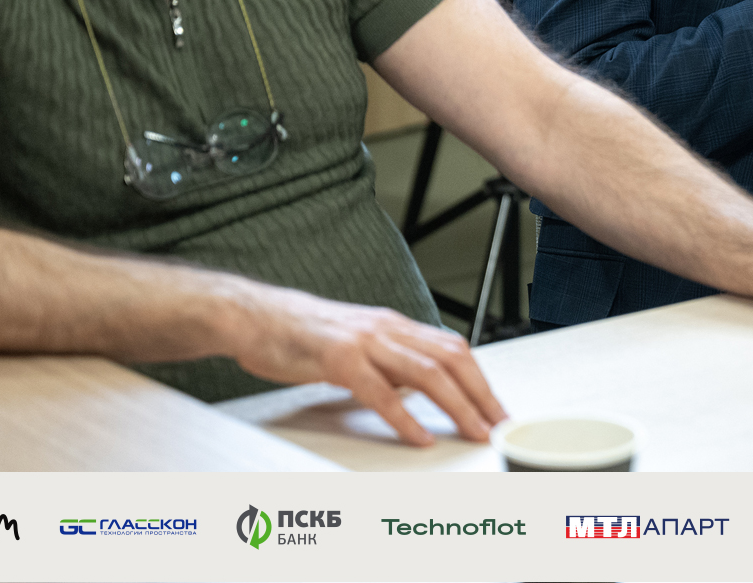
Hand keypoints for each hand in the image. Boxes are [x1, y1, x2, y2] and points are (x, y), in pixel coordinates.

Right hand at [227, 286, 505, 446]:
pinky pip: (379, 392)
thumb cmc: (302, 334)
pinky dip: (404, 417)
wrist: (254, 316)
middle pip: (451, 358)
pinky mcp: (337, 359)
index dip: (481, 379)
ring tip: (474, 431)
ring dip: (457, 405)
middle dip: (481, 394)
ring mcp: (364, 341)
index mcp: (395, 325)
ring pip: (426, 372)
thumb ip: (391, 362)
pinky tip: (418, 436)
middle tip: (499, 425)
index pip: (453, 348)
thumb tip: (423, 387)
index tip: (497, 409)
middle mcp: (387, 328)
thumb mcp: (358, 344)